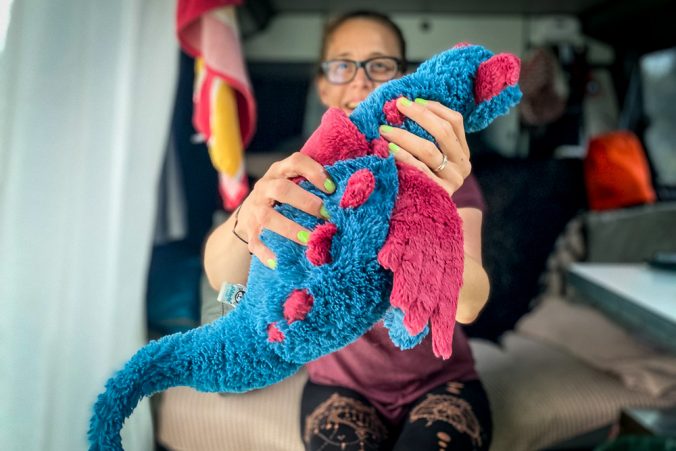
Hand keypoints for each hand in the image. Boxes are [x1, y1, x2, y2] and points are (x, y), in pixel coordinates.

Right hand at [234, 152, 334, 268]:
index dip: (314, 172)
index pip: (296, 162)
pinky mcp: (250, 230)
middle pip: (281, 189)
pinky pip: (256, 242)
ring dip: (290, 228)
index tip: (332, 188)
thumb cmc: (285, 197)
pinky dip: (266, 252)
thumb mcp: (296, 184)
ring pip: (268, 216)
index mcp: (280, 171)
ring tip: (309, 239)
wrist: (251, 213)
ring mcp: (255, 209)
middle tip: (326, 214)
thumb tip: (351, 195)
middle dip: (305, 202)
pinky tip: (278, 262)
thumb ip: (316, 186)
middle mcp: (265, 187)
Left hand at [379, 97, 471, 196]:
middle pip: (443, 131)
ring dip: (404, 135)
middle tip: (397, 105)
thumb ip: (424, 136)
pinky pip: (419, 168)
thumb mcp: (428, 157)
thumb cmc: (419, 178)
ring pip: (429, 149)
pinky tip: (388, 149)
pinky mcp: (439, 192)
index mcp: (462, 152)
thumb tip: (402, 105)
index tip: (413, 99)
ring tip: (384, 129)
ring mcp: (453, 180)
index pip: (455, 121)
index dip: (435, 107)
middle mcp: (462, 165)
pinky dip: (402, 156)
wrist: (421, 217)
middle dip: (419, 114)